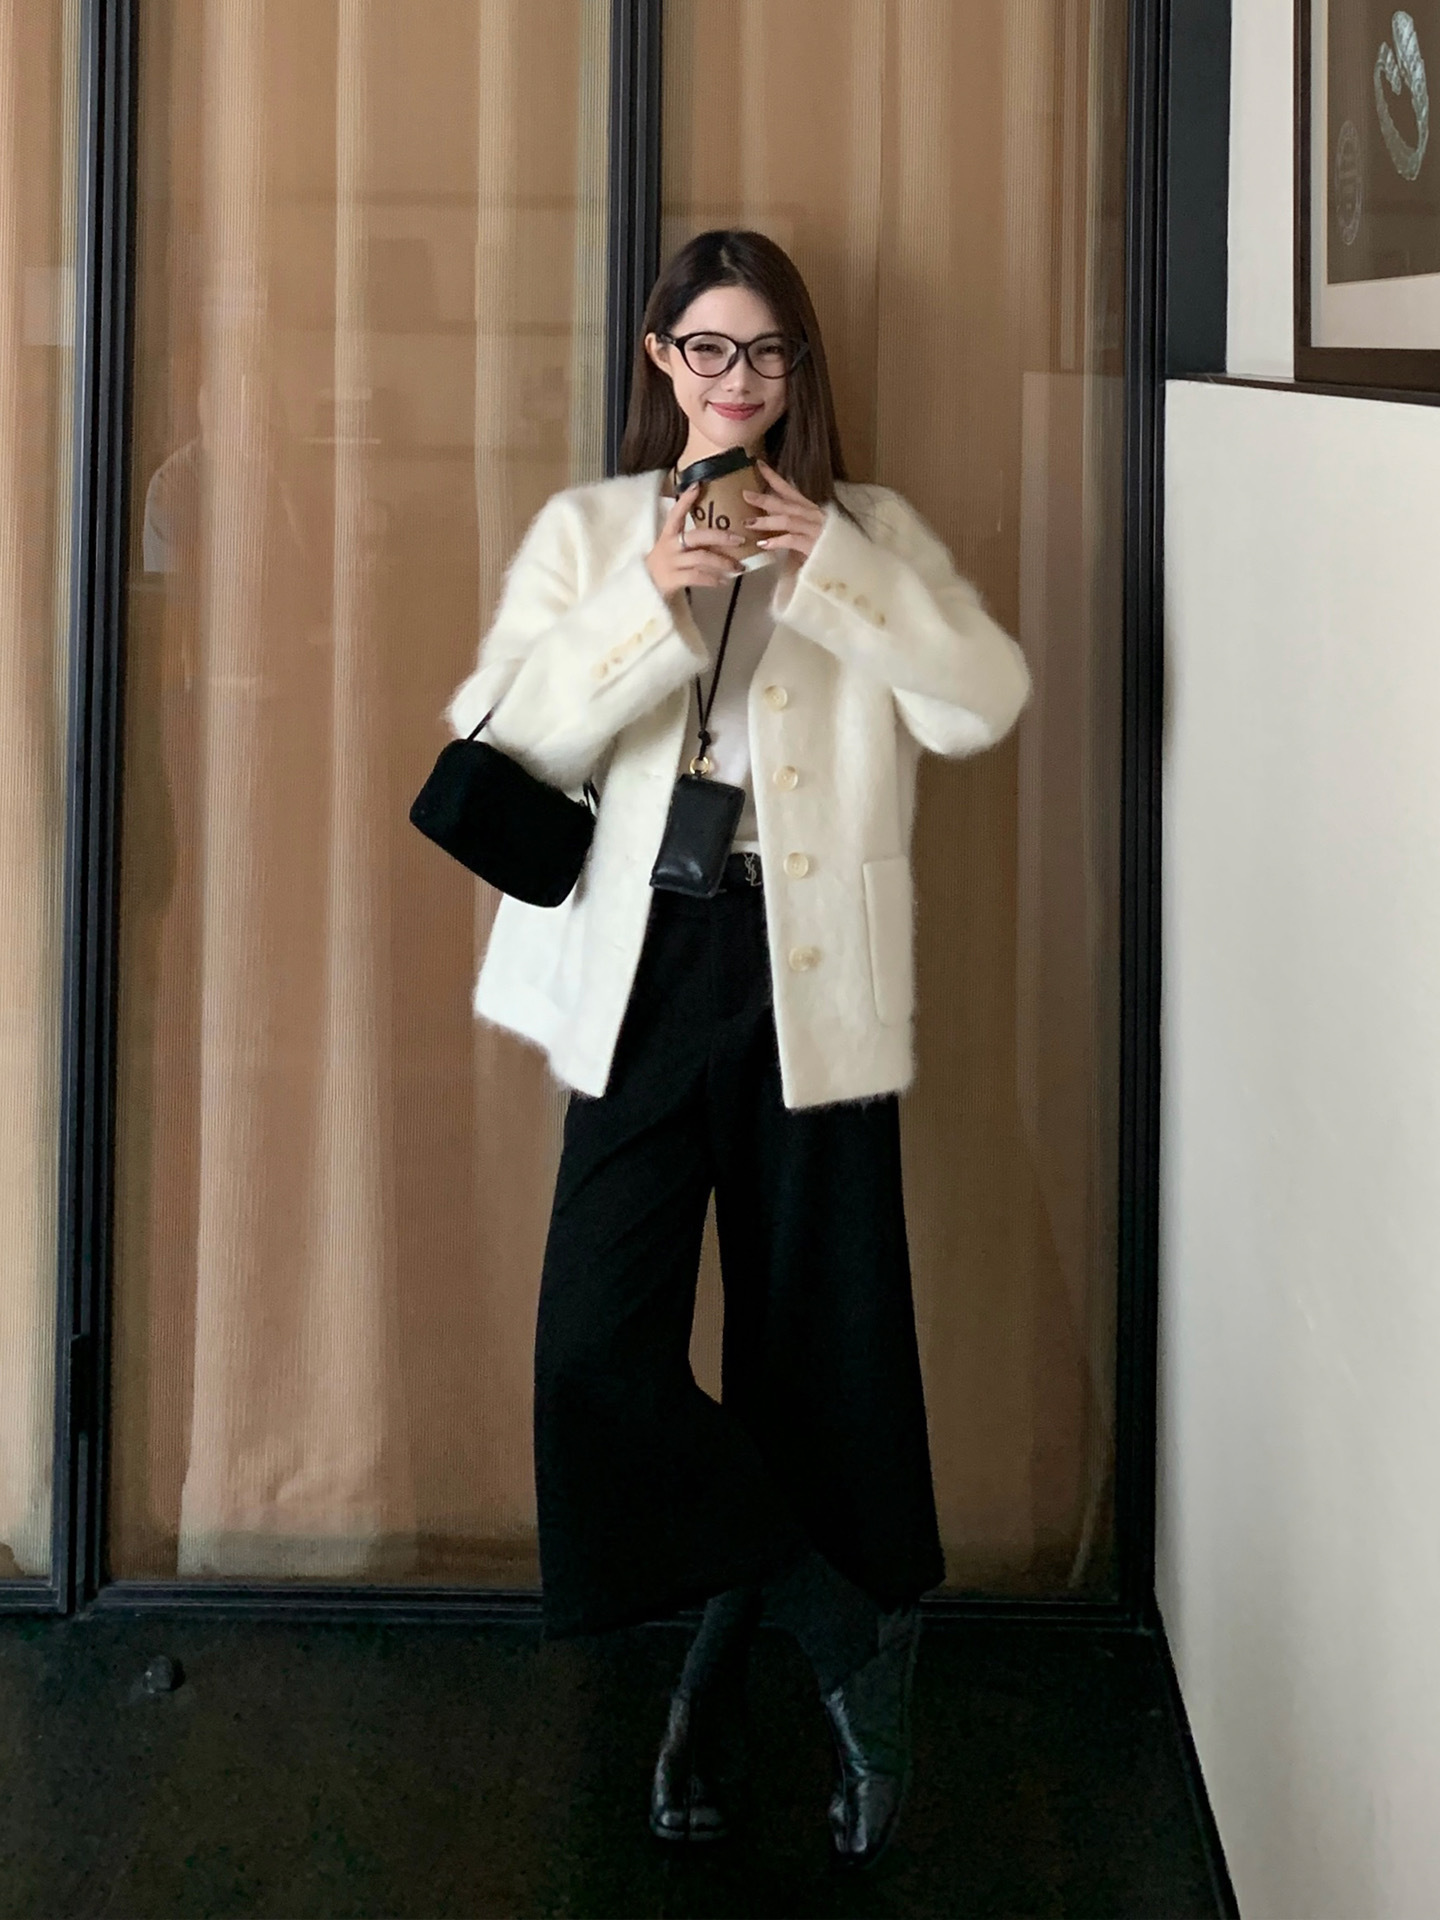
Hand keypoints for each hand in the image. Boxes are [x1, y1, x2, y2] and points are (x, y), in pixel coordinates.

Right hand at [646, 483, 743, 598]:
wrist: (643, 589)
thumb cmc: (664, 566)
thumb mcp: (671, 548)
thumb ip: (691, 542)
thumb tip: (721, 537)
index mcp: (668, 535)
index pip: (676, 513)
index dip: (686, 500)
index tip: (698, 485)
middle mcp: (669, 546)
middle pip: (698, 536)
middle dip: (721, 536)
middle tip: (740, 539)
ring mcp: (671, 563)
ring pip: (701, 558)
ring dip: (723, 562)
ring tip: (738, 567)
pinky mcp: (673, 579)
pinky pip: (697, 577)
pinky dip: (713, 579)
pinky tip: (724, 582)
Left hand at [743, 460, 826, 561]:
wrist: (850, 562)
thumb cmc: (827, 549)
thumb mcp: (808, 533)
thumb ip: (792, 526)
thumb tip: (771, 521)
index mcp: (811, 509)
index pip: (790, 489)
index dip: (773, 477)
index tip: (758, 465)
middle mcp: (813, 515)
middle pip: (785, 503)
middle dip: (763, 498)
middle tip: (744, 494)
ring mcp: (814, 529)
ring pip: (787, 520)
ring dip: (766, 521)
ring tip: (748, 523)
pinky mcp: (814, 544)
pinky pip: (792, 539)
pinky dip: (777, 541)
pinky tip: (763, 544)